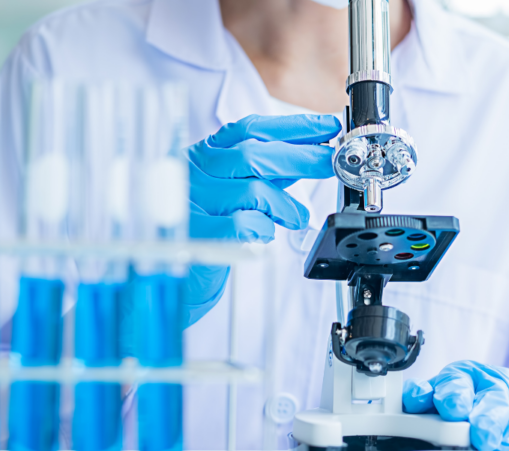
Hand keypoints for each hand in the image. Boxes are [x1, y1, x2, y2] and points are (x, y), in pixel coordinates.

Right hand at [181, 114, 341, 325]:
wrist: (178, 266)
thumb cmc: (212, 221)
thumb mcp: (237, 185)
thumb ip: (268, 170)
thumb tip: (312, 153)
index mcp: (205, 153)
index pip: (250, 129)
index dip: (293, 127)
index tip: (327, 127)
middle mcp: (194, 171)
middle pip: (253, 155)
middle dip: (300, 158)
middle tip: (329, 164)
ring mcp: (192, 201)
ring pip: (252, 191)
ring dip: (285, 205)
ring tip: (296, 216)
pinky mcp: (196, 234)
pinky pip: (242, 225)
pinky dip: (264, 228)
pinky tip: (265, 232)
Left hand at [402, 360, 508, 450]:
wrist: (491, 393)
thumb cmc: (458, 400)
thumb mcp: (433, 396)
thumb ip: (422, 398)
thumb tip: (413, 398)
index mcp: (465, 375)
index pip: (458, 382)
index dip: (455, 394)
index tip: (451, 409)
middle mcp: (496, 384)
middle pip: (496, 399)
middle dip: (489, 419)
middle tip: (483, 438)